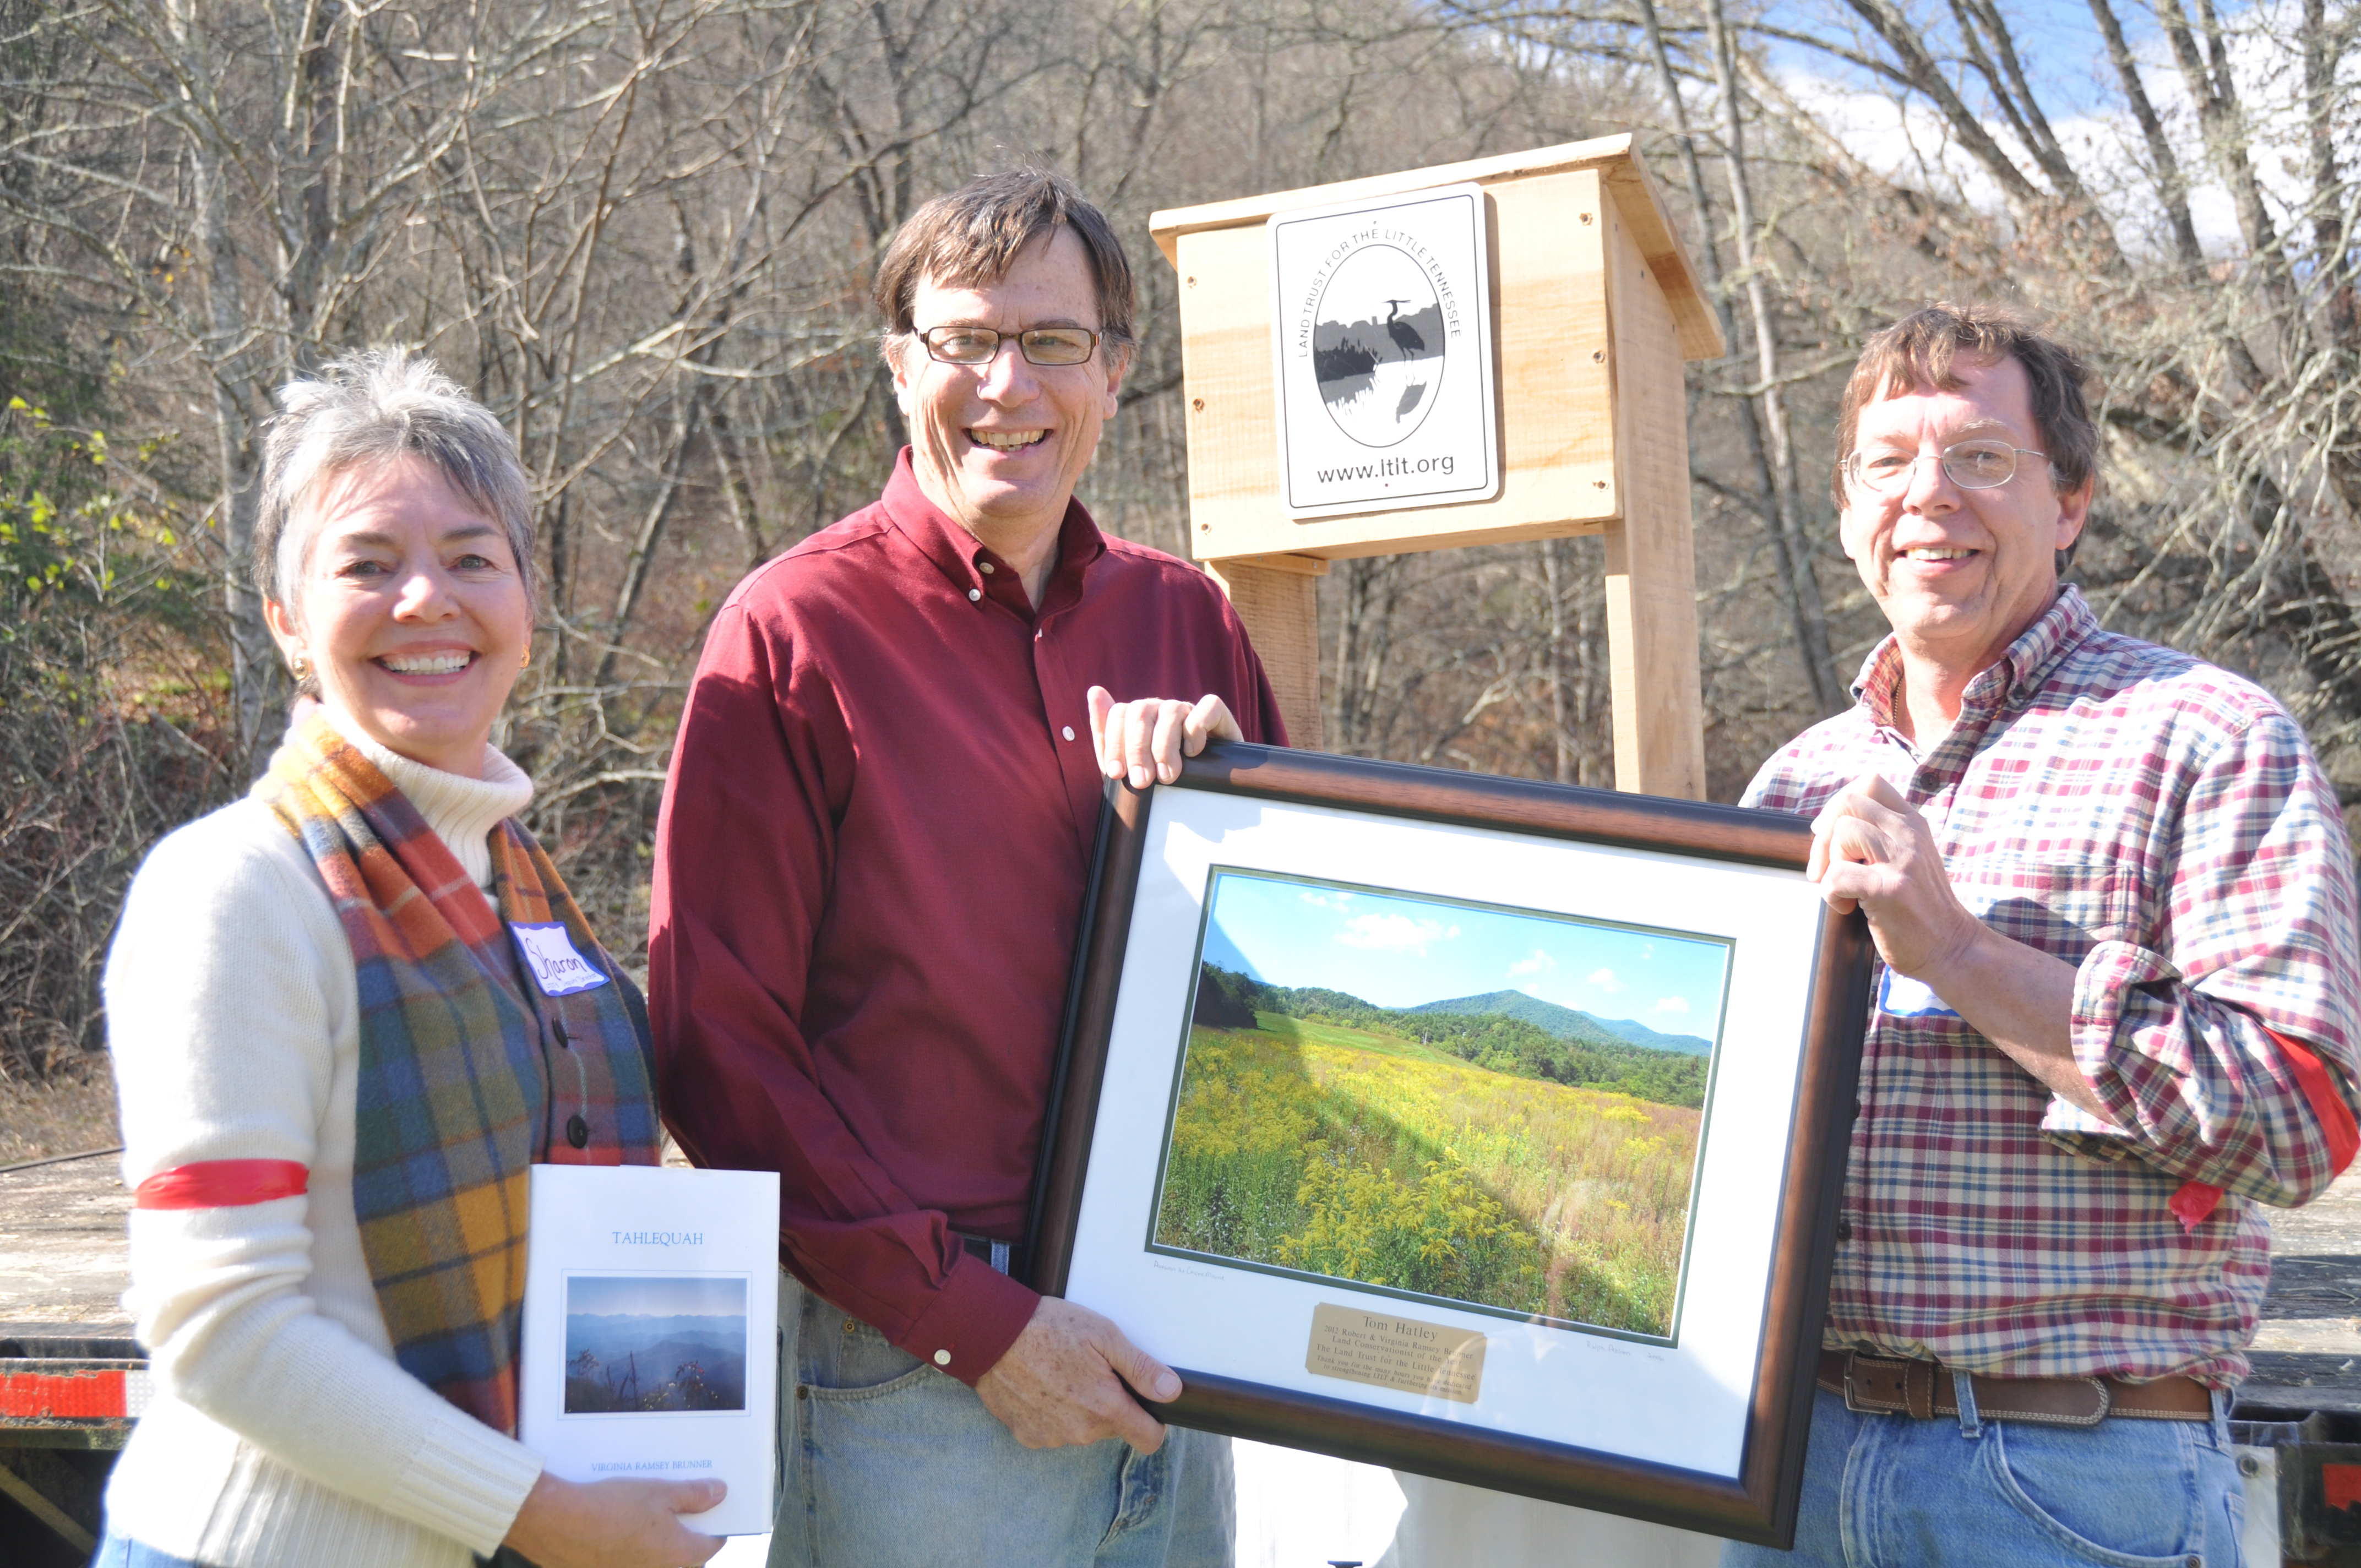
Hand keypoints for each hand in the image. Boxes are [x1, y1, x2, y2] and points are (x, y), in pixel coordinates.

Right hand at [502, 1472, 725, 1567]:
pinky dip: (631, 1547)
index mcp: (679, 1554)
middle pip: (684, 1555)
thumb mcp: (659, 1491)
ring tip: (647, 1512)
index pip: (712, 1543)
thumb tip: (720, 1492)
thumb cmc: (610, 1506)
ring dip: (656, 1541)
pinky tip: (622, 1526)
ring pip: (655, 1559)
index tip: (712, 1508)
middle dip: (685, 1532)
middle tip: (679, 1506)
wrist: (555, 1523)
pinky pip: (629, 1561)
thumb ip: (694, 1495)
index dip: (715, 1523)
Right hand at [974, 1296, 1179, 1452]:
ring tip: (1063, 1373)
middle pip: (1113, 1428)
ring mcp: (1052, 1437)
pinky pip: (1054, 1430)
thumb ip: (1141, 1368)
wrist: (992, 1335)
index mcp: (1105, 1408)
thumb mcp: (1104, 1336)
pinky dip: (1053, 1413)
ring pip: (1083, 1429)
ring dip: (1081, 1409)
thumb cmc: (1049, 1328)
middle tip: (1093, 1370)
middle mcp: (1080, 1432)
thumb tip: (1171, 1391)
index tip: (1145, 1403)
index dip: (1153, 1422)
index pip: (1148, 1439)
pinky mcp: (1028, 1435)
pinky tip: (1042, 1385)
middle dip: (1111, 1404)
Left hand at [1086, 688, 1240, 790]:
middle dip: (1137, 750)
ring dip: (1165, 747)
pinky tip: (1194, 753)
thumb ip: (1108, 735)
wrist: (1208, 787)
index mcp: (1138, 718)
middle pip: (1140, 711)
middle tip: (1142, 781)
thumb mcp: (1130, 766)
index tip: (1117, 774)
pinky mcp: (1216, 713)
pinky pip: (1206, 708)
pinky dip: (1197, 730)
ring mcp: (1188, 709)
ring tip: (1168, 777)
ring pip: (1171, 711)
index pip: (1118, 713)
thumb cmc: (1163, 777)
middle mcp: (1161, 709)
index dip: (1114, 743)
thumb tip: (1094, 691)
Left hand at [1807, 772, 1983, 979]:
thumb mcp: (1907, 857)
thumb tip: (1825, 824)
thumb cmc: (1918, 907)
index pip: (1870, 782)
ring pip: (1842, 833)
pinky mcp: (1890, 889)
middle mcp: (1909, 834)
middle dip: (1824, 833)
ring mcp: (1903, 860)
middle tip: (1824, 866)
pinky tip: (1848, 909)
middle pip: (1849, 801)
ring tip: (1846, 889)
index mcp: (1912, 823)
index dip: (1839, 804)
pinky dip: (1831, 895)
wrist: (1951, 948)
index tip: (1831, 834)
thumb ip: (1880, 835)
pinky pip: (1836, 876)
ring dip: (1830, 864)